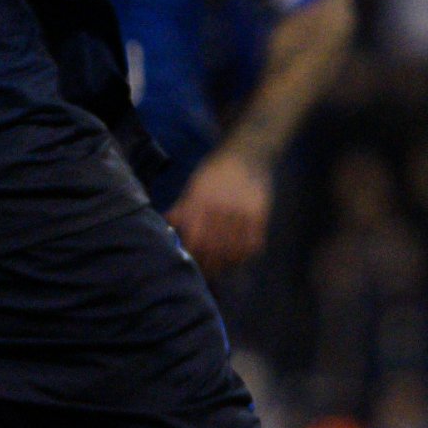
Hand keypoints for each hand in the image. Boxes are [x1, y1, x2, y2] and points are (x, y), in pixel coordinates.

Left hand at [165, 151, 272, 273]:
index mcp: (202, 201)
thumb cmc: (215, 171)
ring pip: (233, 250)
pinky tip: (236, 259)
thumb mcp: (194, 185)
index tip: (189, 265)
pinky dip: (244, 256)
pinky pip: (252, 245)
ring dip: (225, 264)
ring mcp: (242, 213)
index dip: (192, 256)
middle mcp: (222, 209)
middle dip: (208, 265)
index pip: (195, 238)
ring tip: (218, 269)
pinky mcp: (260, 216)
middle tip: (204, 273)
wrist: (246, 154)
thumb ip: (183, 207)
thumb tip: (168, 226)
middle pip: (214, 248)